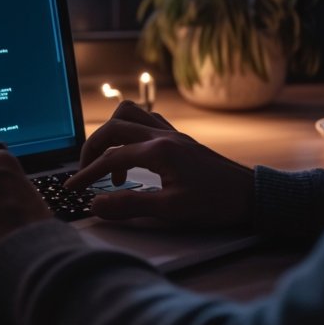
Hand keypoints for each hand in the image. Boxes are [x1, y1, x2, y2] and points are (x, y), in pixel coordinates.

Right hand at [65, 100, 254, 228]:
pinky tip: (132, 155)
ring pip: (130, 114)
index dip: (87, 174)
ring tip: (109, 163)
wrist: (251, 194)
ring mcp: (171, 133)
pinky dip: (130, 131)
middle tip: (85, 172)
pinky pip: (147, 120)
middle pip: (113, 127)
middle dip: (92, 148)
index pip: (111, 158)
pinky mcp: (179, 138)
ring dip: (111, 133)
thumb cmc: (216, 203)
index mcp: (159, 151)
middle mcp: (163, 135)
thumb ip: (130, 206)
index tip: (73, 188)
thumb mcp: (171, 210)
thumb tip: (96, 205)